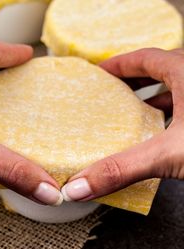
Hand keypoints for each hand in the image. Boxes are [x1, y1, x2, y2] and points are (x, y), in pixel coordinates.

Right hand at [61, 48, 183, 201]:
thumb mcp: (168, 154)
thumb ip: (122, 169)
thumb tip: (79, 185)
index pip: (144, 57)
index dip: (118, 64)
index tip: (99, 73)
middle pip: (160, 70)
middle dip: (134, 82)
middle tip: (111, 95)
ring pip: (178, 89)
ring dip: (154, 99)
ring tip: (133, 115)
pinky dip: (173, 115)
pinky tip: (162, 134)